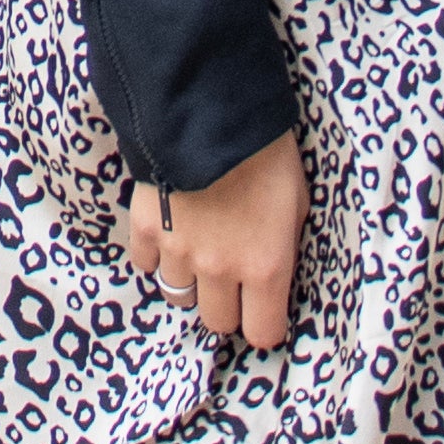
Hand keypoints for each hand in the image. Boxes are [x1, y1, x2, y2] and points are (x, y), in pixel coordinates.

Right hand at [129, 131, 306, 353]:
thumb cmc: (267, 153)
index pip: (263, 332)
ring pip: (178, 295)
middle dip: (227, 306)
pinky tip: (170, 232)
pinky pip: (146, 263)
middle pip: (217, 321)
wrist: (211, 111)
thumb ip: (284, 244)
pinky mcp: (145, 228)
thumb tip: (275, 269)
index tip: (264, 310)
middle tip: (231, 281)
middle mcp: (220, 270)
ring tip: (198, 252)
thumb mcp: (298, 201)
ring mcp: (177, 252)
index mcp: (265, 267)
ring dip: (190, 281)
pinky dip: (157, 255)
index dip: (264, 324)